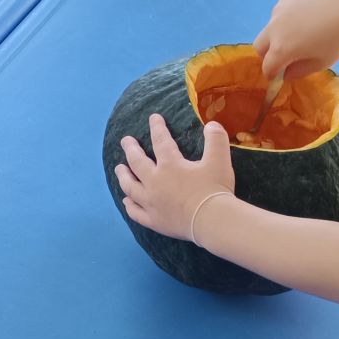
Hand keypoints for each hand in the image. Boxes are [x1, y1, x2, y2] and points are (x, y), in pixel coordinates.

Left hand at [114, 115, 234, 242]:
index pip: (161, 141)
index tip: (153, 118)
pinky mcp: (154, 220)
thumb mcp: (219, 160)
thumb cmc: (214, 190)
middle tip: (126, 141)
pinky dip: (130, 205)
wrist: (212, 221)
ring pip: (130, 186)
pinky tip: (127, 201)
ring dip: (124, 176)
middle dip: (131, 149)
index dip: (157, 128)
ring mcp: (151, 202)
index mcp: (170, 165)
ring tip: (119, 168)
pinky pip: (136, 212)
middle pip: (137, 162)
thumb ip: (216, 140)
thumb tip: (212, 124)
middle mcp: (155, 182)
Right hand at [254, 0, 338, 81]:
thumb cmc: (337, 39)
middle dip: (267, 54)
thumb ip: (299, 72)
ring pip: (271, 26)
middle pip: (259, 46)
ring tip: (303, 30)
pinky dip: (289, 16)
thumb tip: (285, 74)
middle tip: (282, 55)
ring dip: (279, 33)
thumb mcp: (321, 63)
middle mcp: (274, 29)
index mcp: (281, 49)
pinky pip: (282, 10)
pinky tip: (308, 14)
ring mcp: (278, 10)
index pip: (267, 67)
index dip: (271, 74)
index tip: (275, 75)